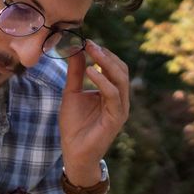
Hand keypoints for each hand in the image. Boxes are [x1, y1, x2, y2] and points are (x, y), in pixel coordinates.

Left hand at [58, 42, 130, 180]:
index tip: (87, 41)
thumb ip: (76, 73)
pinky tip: (90, 71)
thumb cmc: (74, 126)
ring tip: (91, 52)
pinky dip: (102, 81)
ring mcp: (120, 109)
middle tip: (90, 43)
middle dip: (106, 55)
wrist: (73, 152)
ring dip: (106, 63)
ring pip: (121, 79)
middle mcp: (120, 99)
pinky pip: (113, 94)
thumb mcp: (72, 93)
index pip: (115, 67)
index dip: (103, 53)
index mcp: (112, 93)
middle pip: (121, 70)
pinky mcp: (116, 118)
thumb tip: (76, 49)